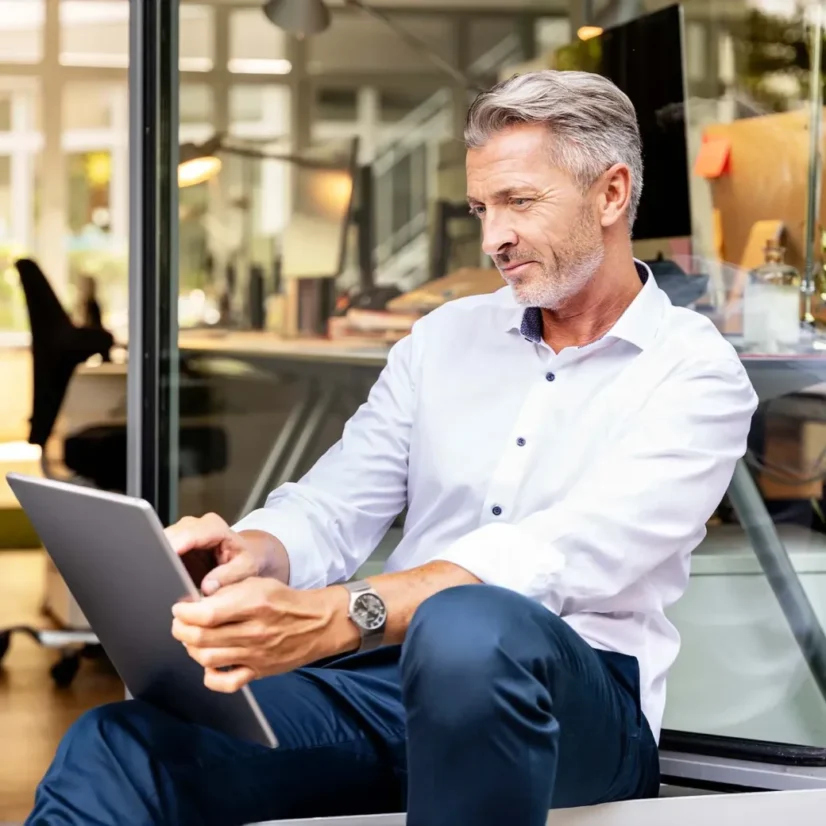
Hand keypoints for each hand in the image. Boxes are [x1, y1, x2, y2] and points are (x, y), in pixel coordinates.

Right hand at [165, 513, 287, 594]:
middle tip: (162, 577)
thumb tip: (207, 587)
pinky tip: (166, 573)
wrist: (246, 553)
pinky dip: (162, 560)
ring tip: (165, 577)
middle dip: (164, 555)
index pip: (190, 534)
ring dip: (161, 558)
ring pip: (162, 541)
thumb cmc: (246, 558)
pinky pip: (162, 548)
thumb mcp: (246, 567)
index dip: (176, 546)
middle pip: (171, 536)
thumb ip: (228, 575)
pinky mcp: (176, 542)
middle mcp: (196, 525)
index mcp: (214, 527)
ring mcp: (183, 532)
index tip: (165, 560)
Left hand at [171, 578, 357, 691]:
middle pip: (201, 638)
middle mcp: (254, 631)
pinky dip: (210, 676)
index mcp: (254, 604)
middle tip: (180, 622)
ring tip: (191, 639)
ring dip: (191, 649)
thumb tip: (198, 602)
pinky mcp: (259, 672)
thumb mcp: (259, 583)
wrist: (318, 623)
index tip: (180, 607)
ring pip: (207, 659)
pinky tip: (209, 664)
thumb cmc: (285, 601)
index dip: (185, 612)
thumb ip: (229, 591)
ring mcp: (256, 654)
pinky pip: (227, 683)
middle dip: (181, 629)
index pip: (207, 614)